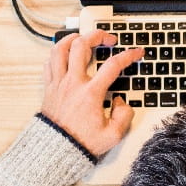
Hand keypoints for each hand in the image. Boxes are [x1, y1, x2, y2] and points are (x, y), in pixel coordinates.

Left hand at [40, 30, 145, 156]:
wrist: (57, 150)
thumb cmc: (81, 143)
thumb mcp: (113, 135)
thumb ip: (124, 115)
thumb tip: (121, 102)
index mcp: (91, 93)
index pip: (113, 66)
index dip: (128, 56)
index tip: (136, 53)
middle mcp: (73, 84)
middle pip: (82, 46)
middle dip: (97, 35)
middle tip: (107, 38)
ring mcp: (59, 83)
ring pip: (60, 49)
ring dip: (72, 38)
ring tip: (82, 37)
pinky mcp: (49, 88)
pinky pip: (49, 63)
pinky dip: (57, 54)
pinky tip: (64, 54)